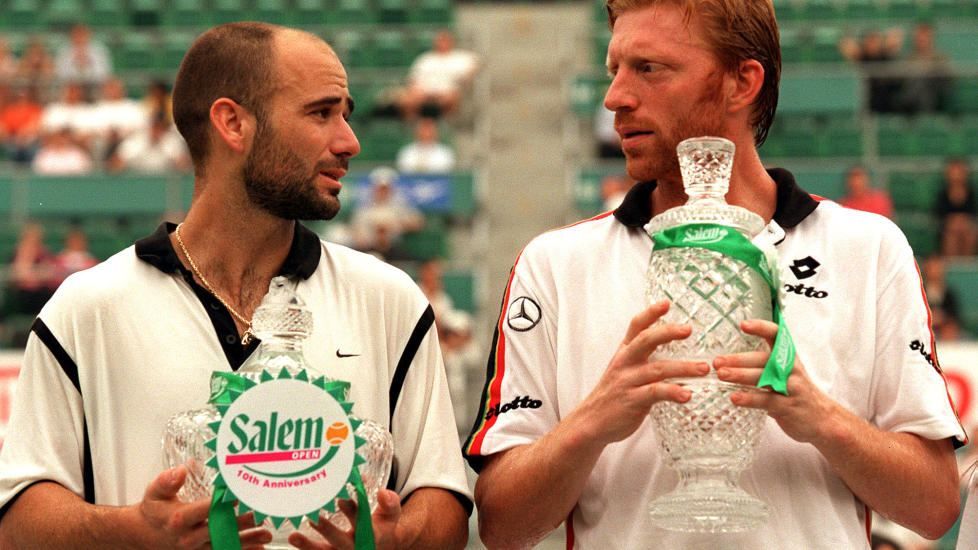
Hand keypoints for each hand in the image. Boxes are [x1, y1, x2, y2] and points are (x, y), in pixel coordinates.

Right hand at [135, 466, 271, 548]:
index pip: (204, 510)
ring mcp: (196, 549)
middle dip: (241, 523)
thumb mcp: (154, 493)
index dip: (221, 503)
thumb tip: (182, 469)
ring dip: (248, 540)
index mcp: (179, 519)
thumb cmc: (153, 511)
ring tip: (267, 534)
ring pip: (225, 545)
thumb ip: (167, 481)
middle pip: (219, 530)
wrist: (142, 536)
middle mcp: (189, 536)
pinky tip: (260, 548)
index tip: (238, 496)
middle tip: (261, 514)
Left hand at [289, 489, 401, 549]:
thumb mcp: (391, 513)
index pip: (361, 521)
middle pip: (342, 542)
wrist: (378, 545)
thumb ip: (389, 502)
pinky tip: (292, 539)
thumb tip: (382, 493)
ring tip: (294, 536)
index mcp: (372, 535)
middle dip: (328, 531)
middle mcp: (357, 546)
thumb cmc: (381, 524)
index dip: (351, 509)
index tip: (340, 498)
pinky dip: (306, 549)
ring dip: (309, 546)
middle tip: (315, 518)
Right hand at [574, 300, 710, 445]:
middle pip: (646, 340)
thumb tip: (673, 349)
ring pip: (658, 369)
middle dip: (668, 332)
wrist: (591, 422)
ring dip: (683, 368)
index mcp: (624, 353)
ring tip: (704, 368)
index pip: (636, 326)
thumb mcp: (624, 370)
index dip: (650, 313)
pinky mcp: (632, 401)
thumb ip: (643, 358)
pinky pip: (656, 393)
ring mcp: (628, 381)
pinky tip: (688, 395)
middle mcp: (625, 363)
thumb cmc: (614, 395)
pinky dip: (673, 392)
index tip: (666, 303)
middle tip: (689, 329)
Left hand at [714, 319, 838, 443]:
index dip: (761, 328)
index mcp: (788, 357)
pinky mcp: (788, 407)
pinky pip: (767, 401)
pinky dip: (750, 399)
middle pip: (764, 360)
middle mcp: (791, 369)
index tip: (744, 324)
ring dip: (741, 376)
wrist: (823, 418)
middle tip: (717, 361)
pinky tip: (734, 398)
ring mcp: (791, 388)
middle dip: (739, 359)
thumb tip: (732, 354)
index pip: (777, 336)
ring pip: (764, 379)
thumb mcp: (786, 371)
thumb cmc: (796, 391)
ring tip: (721, 374)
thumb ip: (765, 361)